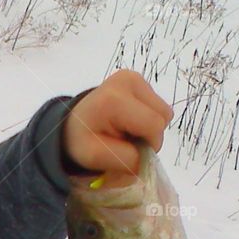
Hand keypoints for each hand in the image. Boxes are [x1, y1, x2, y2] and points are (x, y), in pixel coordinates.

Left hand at [63, 70, 173, 186]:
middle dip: (149, 136)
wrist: (74, 123)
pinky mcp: (138, 80)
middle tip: (124, 140)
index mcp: (115, 99)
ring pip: (164, 112)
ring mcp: (134, 77)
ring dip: (149, 128)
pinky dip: (147, 119)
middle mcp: (127, 80)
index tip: (128, 149)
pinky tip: (128, 121)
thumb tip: (149, 160)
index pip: (154, 125)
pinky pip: (158, 107)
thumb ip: (126, 160)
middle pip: (163, 117)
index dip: (148, 144)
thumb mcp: (95, 157)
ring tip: (125, 130)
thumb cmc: (82, 140)